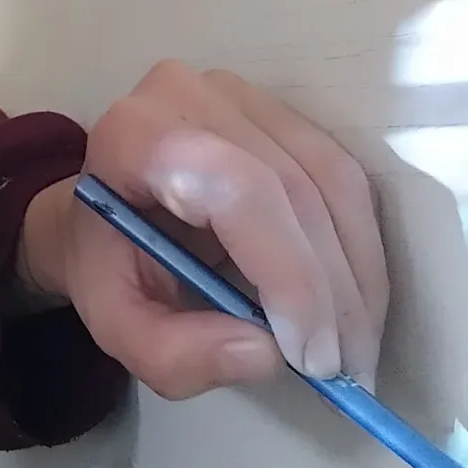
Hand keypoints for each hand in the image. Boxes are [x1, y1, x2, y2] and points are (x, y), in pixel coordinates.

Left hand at [18, 62, 387, 398]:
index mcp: (136, 135)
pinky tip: (353, 307)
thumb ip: (172, 353)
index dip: (289, 272)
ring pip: (335, 183)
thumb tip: (264, 354)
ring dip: (359, 277)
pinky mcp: (282, 112)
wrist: (111, 204)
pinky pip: (344, 178)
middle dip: (332, 293)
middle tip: (347, 372)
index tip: (312, 357)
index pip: (238, 190)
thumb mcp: (115, 324)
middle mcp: (194, 96)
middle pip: (295, 189)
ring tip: (356, 350)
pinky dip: (359, 251)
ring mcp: (245, 96)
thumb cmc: (108, 260)